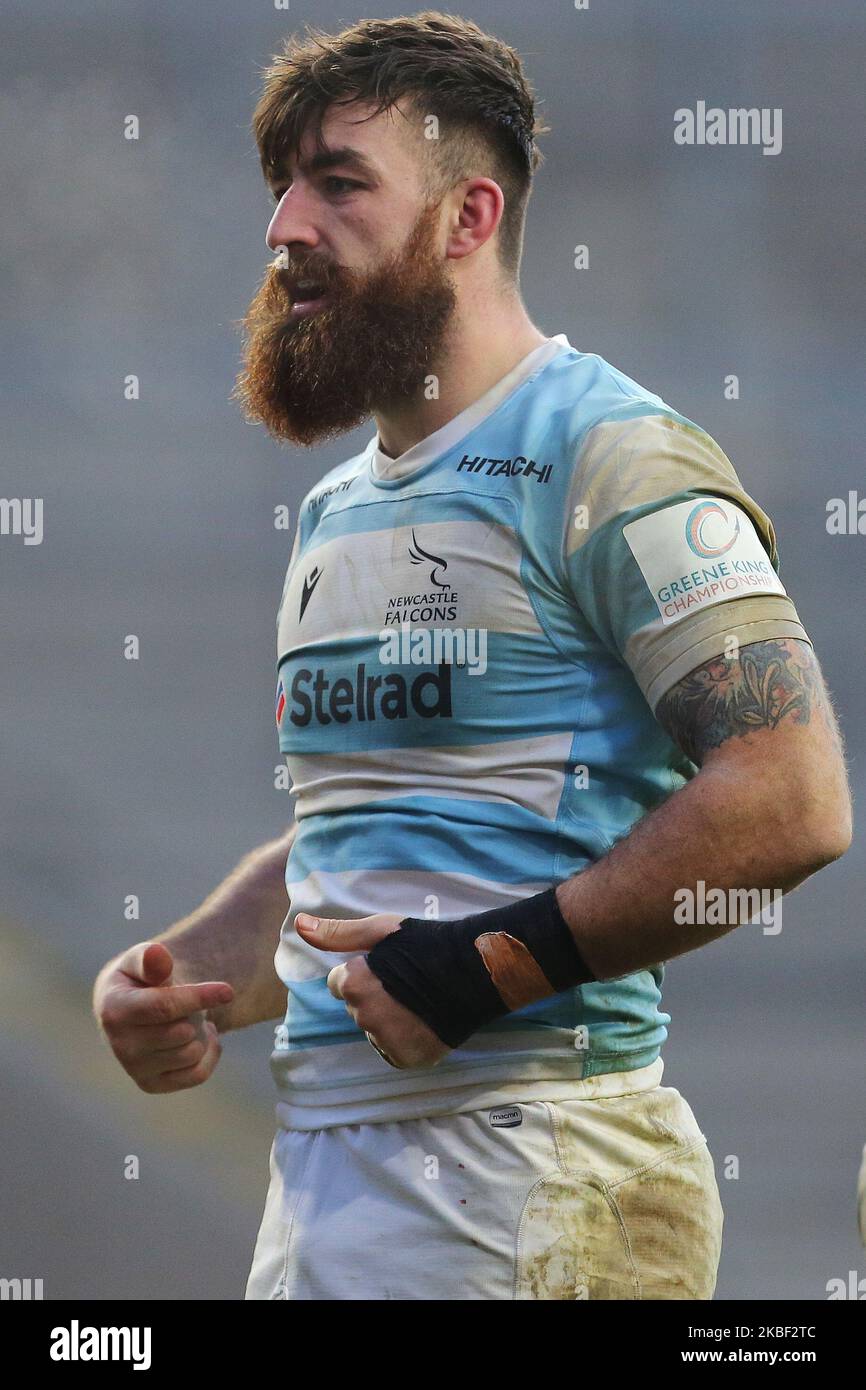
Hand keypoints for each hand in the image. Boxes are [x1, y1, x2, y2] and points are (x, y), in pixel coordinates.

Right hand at [92, 941, 232, 1093]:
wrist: (128, 1010)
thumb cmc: (140, 978)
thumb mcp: (141, 961)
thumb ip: (151, 959)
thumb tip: (157, 954)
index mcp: (114, 1010)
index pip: (163, 1007)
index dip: (198, 997)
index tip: (228, 991)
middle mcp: (120, 1045)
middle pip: (182, 1032)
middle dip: (194, 1012)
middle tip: (187, 1002)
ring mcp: (135, 1069)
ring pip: (192, 1053)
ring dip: (200, 1033)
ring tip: (188, 1019)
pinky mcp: (151, 1085)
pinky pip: (197, 1075)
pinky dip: (208, 1054)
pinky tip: (198, 1038)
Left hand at [295, 912, 450, 1069]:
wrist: (476, 970)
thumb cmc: (426, 943)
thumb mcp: (381, 930)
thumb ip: (337, 933)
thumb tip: (300, 925)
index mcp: (353, 985)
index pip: (339, 984)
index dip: (362, 973)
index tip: (387, 967)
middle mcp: (364, 1017)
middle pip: (356, 1008)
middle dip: (373, 997)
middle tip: (405, 983)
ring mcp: (386, 1041)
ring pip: (373, 1030)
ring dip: (387, 1019)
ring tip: (416, 1002)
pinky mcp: (407, 1058)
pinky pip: (391, 1050)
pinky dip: (403, 1039)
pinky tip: (421, 1021)